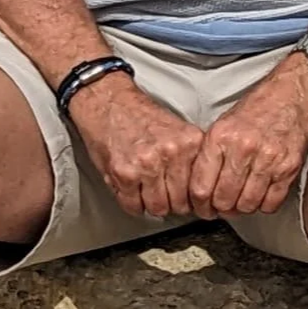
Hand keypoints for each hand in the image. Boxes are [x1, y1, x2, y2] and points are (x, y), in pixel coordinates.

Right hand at [67, 75, 203, 218]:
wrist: (107, 101)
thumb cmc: (139, 116)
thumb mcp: (178, 130)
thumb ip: (190, 158)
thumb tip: (199, 193)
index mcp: (189, 142)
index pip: (200, 188)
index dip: (193, 198)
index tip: (187, 199)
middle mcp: (171, 153)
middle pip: (180, 202)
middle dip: (172, 204)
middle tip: (164, 197)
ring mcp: (147, 164)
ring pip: (158, 207)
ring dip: (151, 205)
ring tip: (147, 193)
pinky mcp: (124, 173)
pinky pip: (133, 206)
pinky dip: (131, 204)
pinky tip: (131, 191)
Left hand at [188, 56, 307, 218]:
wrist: (292, 95)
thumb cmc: (257, 110)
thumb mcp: (222, 125)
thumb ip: (208, 155)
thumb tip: (197, 190)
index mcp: (221, 137)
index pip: (200, 187)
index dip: (199, 204)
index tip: (202, 207)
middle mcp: (243, 148)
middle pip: (223, 200)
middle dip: (220, 209)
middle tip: (221, 207)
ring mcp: (268, 159)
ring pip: (247, 205)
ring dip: (242, 208)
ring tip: (241, 200)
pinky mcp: (288, 167)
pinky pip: (271, 203)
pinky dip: (264, 205)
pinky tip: (260, 195)